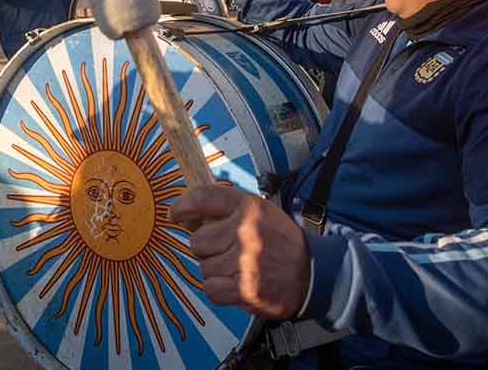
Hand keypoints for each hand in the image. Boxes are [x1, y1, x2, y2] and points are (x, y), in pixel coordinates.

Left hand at [170, 186, 309, 319]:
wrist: (311, 273)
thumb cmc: (281, 240)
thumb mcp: (259, 211)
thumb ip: (227, 208)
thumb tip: (188, 214)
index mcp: (249, 207)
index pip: (203, 198)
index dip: (183, 206)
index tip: (175, 213)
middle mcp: (245, 231)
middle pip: (197, 240)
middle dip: (206, 247)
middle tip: (224, 250)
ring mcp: (244, 261)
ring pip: (203, 267)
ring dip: (214, 270)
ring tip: (236, 268)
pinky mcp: (244, 289)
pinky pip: (211, 289)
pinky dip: (219, 289)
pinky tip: (235, 283)